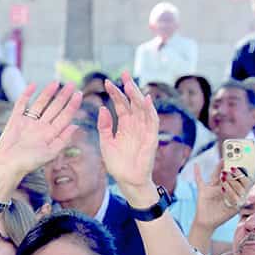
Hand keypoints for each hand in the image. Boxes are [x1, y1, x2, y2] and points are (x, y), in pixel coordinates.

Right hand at [0, 83, 81, 185]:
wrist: (7, 165)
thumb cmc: (28, 163)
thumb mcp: (50, 153)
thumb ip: (63, 139)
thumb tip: (76, 125)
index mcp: (50, 135)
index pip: (64, 117)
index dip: (72, 106)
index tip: (79, 94)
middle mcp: (40, 127)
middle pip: (54, 108)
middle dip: (63, 97)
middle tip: (71, 85)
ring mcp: (28, 123)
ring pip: (40, 104)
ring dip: (48, 93)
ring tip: (56, 83)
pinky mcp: (15, 120)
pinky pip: (21, 105)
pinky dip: (26, 95)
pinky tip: (33, 86)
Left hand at [98, 73, 158, 200]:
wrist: (127, 180)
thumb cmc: (117, 163)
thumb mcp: (105, 143)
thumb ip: (104, 126)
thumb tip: (102, 108)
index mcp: (124, 125)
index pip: (121, 105)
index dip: (115, 93)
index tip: (106, 82)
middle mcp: (135, 124)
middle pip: (133, 102)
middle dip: (129, 88)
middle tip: (123, 74)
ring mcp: (144, 130)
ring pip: (143, 108)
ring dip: (137, 95)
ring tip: (130, 83)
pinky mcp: (151, 137)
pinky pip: (152, 121)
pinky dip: (150, 110)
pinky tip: (146, 99)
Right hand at [193, 163, 248, 230]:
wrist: (207, 223)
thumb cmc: (221, 216)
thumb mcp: (234, 208)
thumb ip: (239, 200)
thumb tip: (242, 191)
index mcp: (230, 192)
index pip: (236, 182)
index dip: (240, 177)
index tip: (244, 173)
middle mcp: (222, 188)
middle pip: (227, 176)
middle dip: (231, 171)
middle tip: (235, 164)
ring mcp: (212, 188)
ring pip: (216, 176)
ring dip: (218, 168)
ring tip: (223, 160)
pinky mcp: (203, 190)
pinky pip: (199, 180)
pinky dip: (197, 173)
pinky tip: (196, 166)